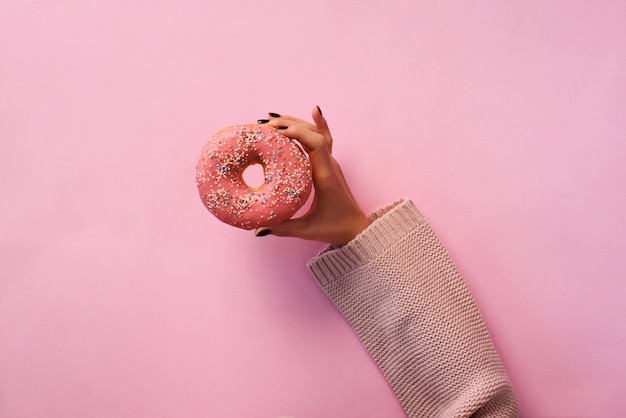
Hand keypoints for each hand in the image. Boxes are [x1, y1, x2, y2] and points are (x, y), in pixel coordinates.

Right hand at [255, 106, 370, 244]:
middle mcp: (330, 165)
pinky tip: (313, 112)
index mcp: (326, 176)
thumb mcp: (308, 231)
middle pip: (313, 133)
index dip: (298, 133)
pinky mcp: (329, 165)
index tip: (278, 131)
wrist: (357, 229)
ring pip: (317, 133)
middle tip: (266, 124)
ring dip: (297, 123)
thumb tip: (257, 229)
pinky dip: (314, 125)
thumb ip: (283, 229)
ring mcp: (331, 163)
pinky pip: (323, 139)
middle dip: (290, 125)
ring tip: (273, 120)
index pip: (316, 144)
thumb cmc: (335, 228)